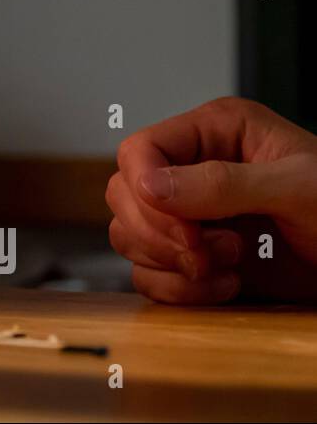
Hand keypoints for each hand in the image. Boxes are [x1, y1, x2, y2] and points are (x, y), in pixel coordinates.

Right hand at [108, 97, 316, 304]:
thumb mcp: (298, 188)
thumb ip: (224, 183)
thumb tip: (150, 186)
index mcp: (216, 133)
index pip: (140, 149)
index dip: (144, 186)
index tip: (180, 221)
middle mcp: (193, 171)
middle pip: (124, 195)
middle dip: (159, 232)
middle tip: (206, 251)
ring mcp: (191, 216)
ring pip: (128, 236)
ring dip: (170, 263)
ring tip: (227, 265)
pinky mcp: (192, 259)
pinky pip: (148, 275)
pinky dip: (178, 290)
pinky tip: (225, 285)